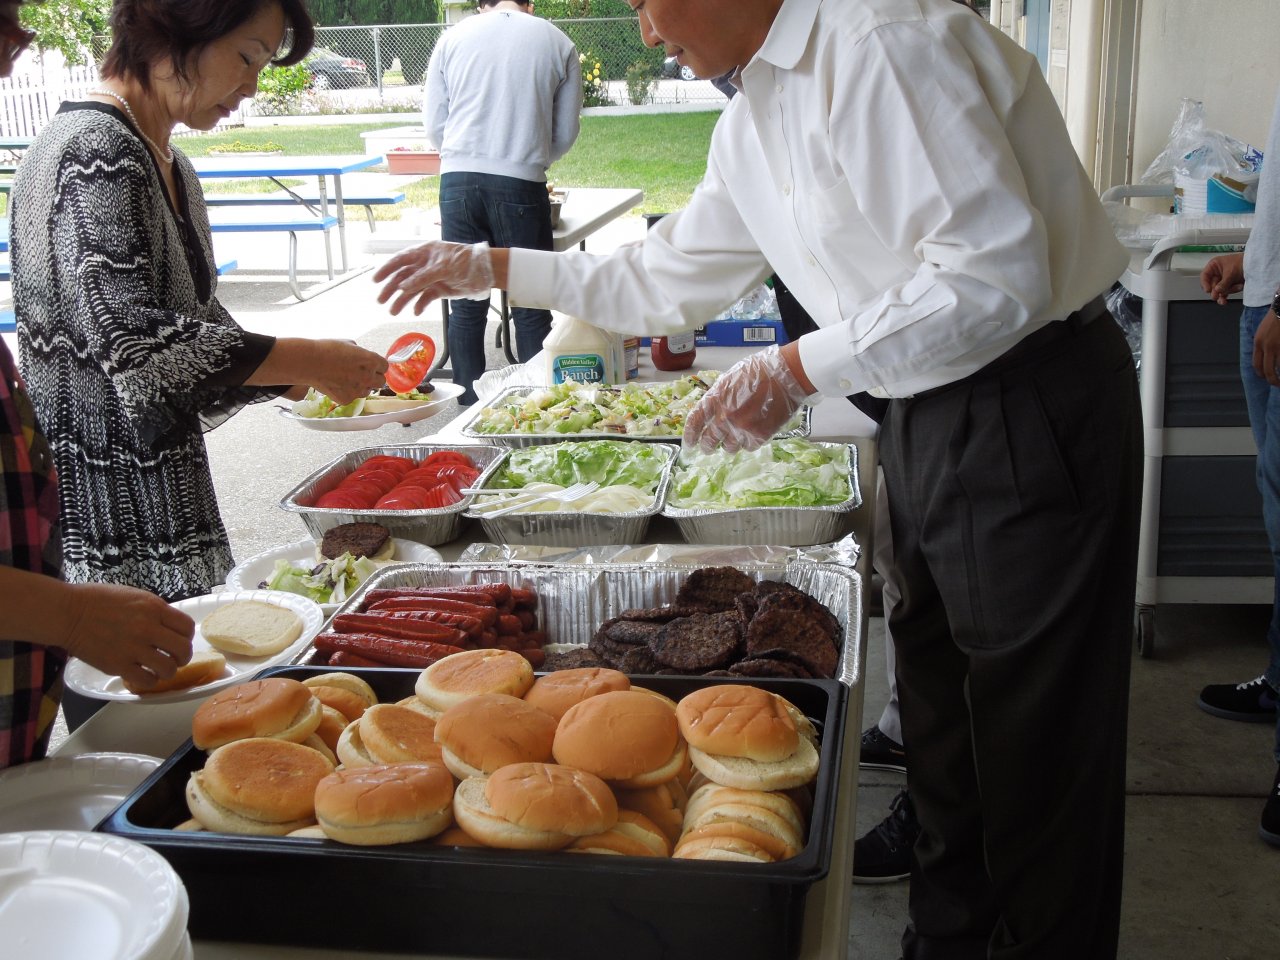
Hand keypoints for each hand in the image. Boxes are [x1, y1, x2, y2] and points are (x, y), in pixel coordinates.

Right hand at [60, 583, 195, 691]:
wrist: (69, 612)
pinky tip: (143, 675)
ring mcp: (133, 648)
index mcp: (154, 608)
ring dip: (167, 672)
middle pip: (183, 650)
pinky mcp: (118, 665)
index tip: (180, 641)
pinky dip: (149, 681)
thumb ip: (154, 612)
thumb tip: (168, 626)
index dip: (187, 637)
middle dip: (183, 657)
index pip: (187, 627)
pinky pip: (146, 680)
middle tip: (174, 659)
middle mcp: (147, 628)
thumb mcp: (135, 596)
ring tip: (158, 669)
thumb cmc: (98, 600)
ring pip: (168, 669)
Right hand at [306, 340, 387, 404]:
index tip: (372, 365)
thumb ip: (361, 353)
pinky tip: (337, 384)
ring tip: (346, 378)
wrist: (308, 362)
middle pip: (380, 381)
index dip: (378, 365)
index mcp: (371, 361)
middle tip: (361, 373)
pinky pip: (353, 397)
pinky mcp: (347, 399)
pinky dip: (347, 392)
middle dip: (373, 377)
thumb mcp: (348, 344)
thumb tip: (363, 357)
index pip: (385, 366)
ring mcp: (358, 390)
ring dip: (361, 386)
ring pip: (367, 391)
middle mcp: (368, 377)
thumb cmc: (326, 349)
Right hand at [373, 240, 495, 315]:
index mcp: (423, 253)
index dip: (386, 269)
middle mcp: (425, 265)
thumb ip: (421, 277)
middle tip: (381, 301)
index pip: (400, 260)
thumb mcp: (441, 267)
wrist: (485, 272)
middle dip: (391, 289)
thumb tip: (401, 288)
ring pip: (412, 290)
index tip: (375, 280)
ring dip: (402, 300)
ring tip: (393, 312)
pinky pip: (425, 298)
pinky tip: (415, 311)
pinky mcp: (440, 290)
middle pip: (403, 277)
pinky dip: (420, 305)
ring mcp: (432, 278)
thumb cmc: (464, 261)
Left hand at [682, 344, 812, 452]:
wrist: (786, 375)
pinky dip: (748, 442)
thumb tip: (710, 413)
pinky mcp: (759, 436)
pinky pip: (748, 447)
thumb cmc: (759, 371)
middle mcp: (725, 417)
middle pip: (709, 440)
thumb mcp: (729, 379)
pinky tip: (752, 434)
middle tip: (708, 448)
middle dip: (707, 446)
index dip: (690, 435)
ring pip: (729, 448)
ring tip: (734, 440)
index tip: (689, 442)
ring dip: (729, 445)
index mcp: (715, 399)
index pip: (694, 422)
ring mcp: (742, 428)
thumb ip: (718, 397)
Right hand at [1200, 252, 1244, 304]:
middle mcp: (1217, 273)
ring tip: (1237, 288)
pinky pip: (1225, 293)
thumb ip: (1223, 283)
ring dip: (1227, 292)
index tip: (1208, 290)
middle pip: (1212, 285)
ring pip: (1219, 290)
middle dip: (1216, 291)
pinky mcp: (1229, 285)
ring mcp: (1223, 280)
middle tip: (1217, 296)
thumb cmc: (1242, 262)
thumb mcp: (1231, 272)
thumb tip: (1217, 291)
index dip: (1204, 283)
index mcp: (1214, 266)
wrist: (1256, 265)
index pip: (1205, 276)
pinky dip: (1230, 294)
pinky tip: (1232, 294)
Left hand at [1252, 310, 1279, 386]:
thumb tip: (1264, 355)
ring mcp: (1277, 346)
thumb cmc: (1275, 318)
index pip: (1256, 364)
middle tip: (1277, 384)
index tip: (1266, 377)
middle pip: (1267, 370)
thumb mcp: (1262, 331)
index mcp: (1258, 343)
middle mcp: (1266, 346)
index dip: (1261, 373)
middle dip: (1272, 380)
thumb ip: (1262, 343)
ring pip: (1278, 367)